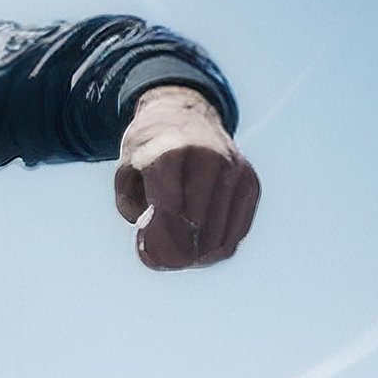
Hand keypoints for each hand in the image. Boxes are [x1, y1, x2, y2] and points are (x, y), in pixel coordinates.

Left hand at [113, 84, 260, 270]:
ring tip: (181, 256)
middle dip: (177, 252)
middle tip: (164, 261)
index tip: (147, 250)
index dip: (158, 240)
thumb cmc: (151, 151)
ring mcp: (234, 170)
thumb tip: (152, 236)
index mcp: (172, 152)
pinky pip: (238, 232)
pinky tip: (202, 248)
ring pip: (221, 235)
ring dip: (199, 257)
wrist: (185, 116)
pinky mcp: (250, 183)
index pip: (170, 210)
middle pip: (197, 226)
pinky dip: (219, 248)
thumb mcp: (126, 171)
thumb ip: (130, 206)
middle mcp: (209, 158)